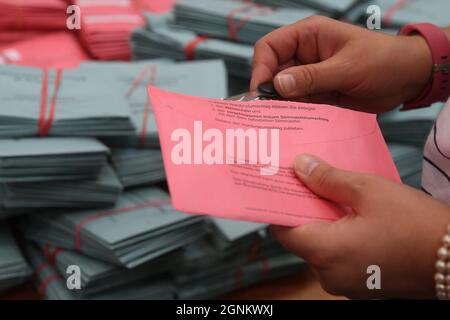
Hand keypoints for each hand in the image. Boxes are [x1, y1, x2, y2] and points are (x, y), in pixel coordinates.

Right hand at [251, 16, 432, 112]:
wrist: (408, 78)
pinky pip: (297, 103)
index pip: (270, 47)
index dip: (261, 68)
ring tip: (275, 121)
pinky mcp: (317, 93)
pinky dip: (292, 113)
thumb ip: (311, 77)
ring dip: (279, 104)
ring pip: (282, 90)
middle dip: (267, 90)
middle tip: (264, 112)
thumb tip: (277, 85)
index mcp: (308, 36)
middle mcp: (304, 55)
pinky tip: (290, 124)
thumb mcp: (347, 67)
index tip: (260, 91)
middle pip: (272, 71)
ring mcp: (310, 76)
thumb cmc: (383, 61)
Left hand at [271, 154, 449, 298]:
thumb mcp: (367, 190)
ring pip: (320, 247)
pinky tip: (351, 215)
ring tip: (333, 194)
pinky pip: (338, 256)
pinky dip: (338, 236)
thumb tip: (300, 166)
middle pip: (301, 237)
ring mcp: (345, 283)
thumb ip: (327, 178)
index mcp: (325, 252)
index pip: (282, 230)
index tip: (282, 185)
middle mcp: (329, 274)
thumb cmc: (416, 225)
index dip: (280, 206)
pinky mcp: (360, 283)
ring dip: (323, 221)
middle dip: (304, 209)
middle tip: (309, 181)